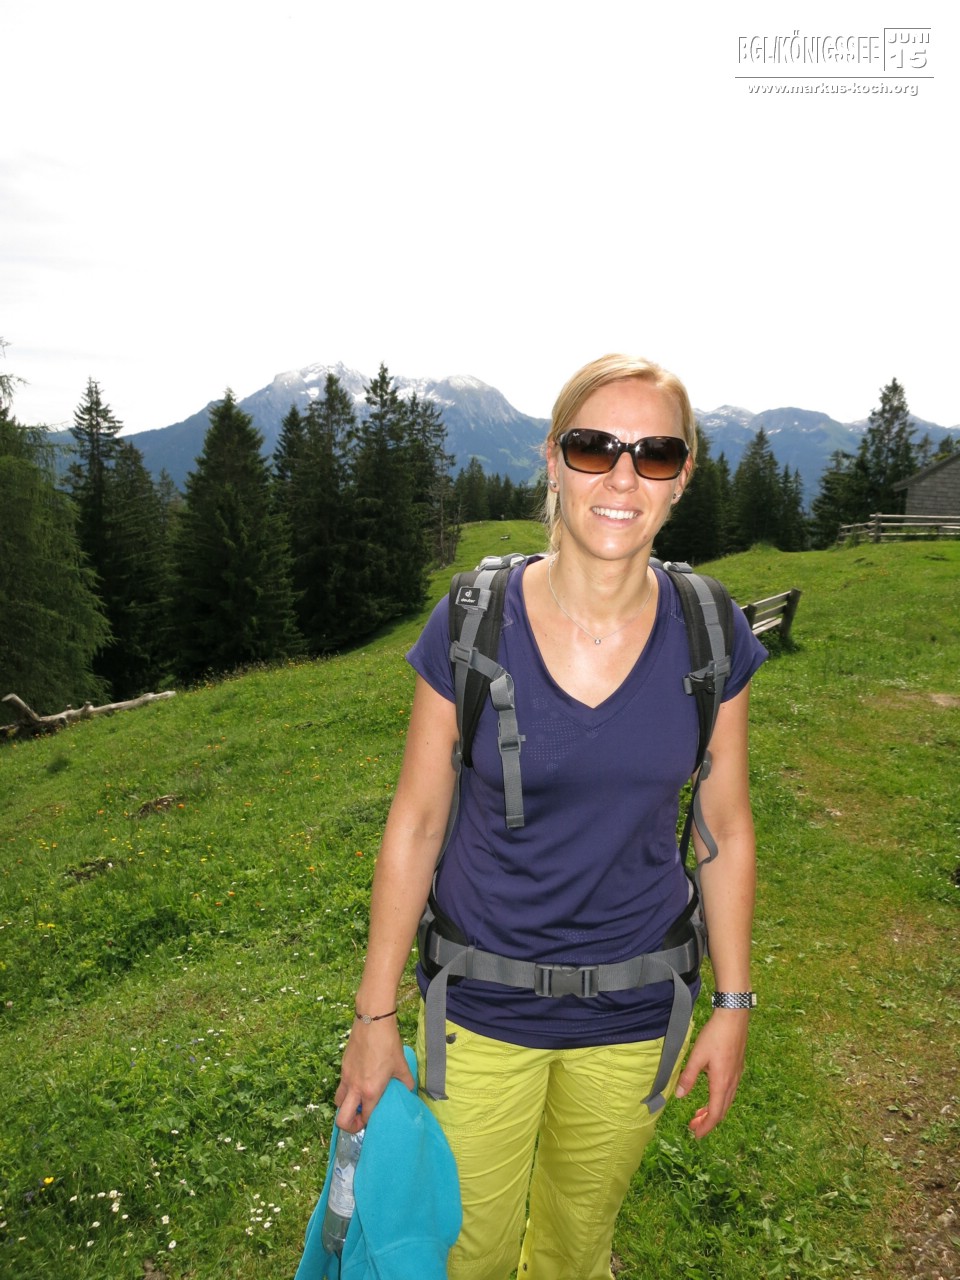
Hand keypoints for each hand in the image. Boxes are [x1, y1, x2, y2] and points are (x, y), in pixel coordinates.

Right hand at [333, 1018, 414, 1130]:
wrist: (373, 1021)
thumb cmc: (388, 1044)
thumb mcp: (402, 1066)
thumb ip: (406, 1082)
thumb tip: (409, 1090)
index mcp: (370, 1091)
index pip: (365, 1118)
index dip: (369, 1123)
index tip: (374, 1120)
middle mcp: (355, 1088)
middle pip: (342, 1119)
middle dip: (349, 1125)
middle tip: (359, 1119)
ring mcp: (346, 1077)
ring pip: (338, 1101)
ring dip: (346, 1105)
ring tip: (358, 1100)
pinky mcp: (343, 1066)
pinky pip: (341, 1085)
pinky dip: (347, 1089)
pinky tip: (359, 1080)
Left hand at [674, 1010, 748, 1138]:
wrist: (734, 1018)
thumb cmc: (715, 1035)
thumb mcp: (697, 1056)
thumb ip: (688, 1077)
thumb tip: (679, 1096)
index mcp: (721, 1083)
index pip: (715, 1114)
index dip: (705, 1127)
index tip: (696, 1135)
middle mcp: (732, 1083)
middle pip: (721, 1111)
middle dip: (707, 1121)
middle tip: (693, 1126)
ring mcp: (736, 1076)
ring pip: (726, 1101)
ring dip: (713, 1110)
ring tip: (698, 1113)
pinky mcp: (737, 1068)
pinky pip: (729, 1092)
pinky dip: (719, 1100)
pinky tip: (711, 1094)